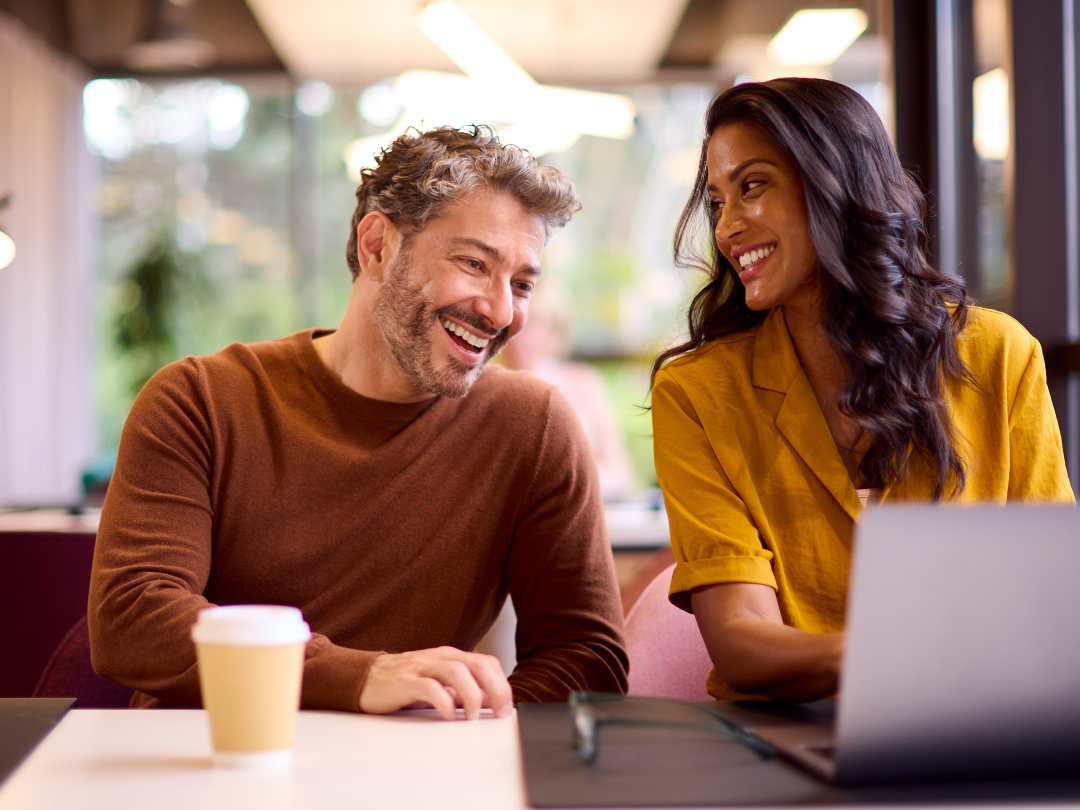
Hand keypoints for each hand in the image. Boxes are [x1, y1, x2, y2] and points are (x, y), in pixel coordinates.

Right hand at [359, 646, 512, 719]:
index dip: (501, 685)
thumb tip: (491, 702)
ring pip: (457, 671)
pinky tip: (447, 716)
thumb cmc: (404, 683)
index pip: (486, 663)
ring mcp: (421, 666)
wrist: (364, 678)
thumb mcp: (439, 685)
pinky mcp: (404, 681)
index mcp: (450, 657)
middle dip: (495, 689)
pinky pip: (429, 687)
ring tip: (473, 717)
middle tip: (500, 712)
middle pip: (478, 664)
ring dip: (471, 695)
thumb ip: (463, 691)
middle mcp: (439, 657)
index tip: (506, 708)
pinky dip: (443, 701)